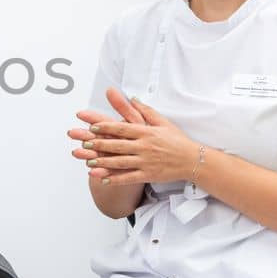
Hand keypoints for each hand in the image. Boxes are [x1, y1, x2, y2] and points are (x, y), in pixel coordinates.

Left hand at [67, 87, 200, 184]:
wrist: (193, 159)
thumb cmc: (177, 139)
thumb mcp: (163, 121)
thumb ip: (145, 110)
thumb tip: (132, 98)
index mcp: (146, 132)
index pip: (123, 128)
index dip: (106, 128)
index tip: (92, 126)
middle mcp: (145, 146)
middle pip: (118, 145)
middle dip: (99, 144)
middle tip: (83, 142)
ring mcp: (146, 161)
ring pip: (120, 162)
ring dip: (103, 162)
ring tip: (87, 161)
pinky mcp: (149, 174)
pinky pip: (129, 178)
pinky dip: (115, 179)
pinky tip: (102, 179)